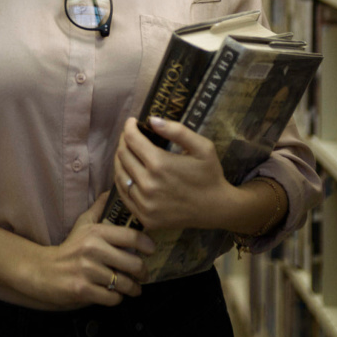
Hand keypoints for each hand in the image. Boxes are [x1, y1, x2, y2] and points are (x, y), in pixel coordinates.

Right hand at [26, 193, 155, 308]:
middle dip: (143, 272)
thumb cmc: (69, 247)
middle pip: (133, 263)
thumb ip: (99, 208)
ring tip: (134, 288)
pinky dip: (117, 298)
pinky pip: (113, 298)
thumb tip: (112, 190)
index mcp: (95, 232)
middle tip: (144, 274)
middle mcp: (92, 250)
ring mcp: (87, 271)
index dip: (147, 245)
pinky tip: (115, 294)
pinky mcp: (83, 290)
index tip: (151, 250)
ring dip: (133, 288)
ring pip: (124, 283)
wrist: (44, 271)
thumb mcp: (83, 223)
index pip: (131, 237)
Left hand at [113, 116, 240, 231]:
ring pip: (119, 175)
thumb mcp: (202, 146)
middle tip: (130, 136)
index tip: (132, 121)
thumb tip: (152, 120)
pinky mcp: (144, 217)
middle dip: (124, 141)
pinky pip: (124, 195)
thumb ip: (177, 131)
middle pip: (123, 155)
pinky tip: (130, 172)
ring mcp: (144, 204)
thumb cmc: (209, 174)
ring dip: (120, 160)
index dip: (129, 127)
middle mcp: (148, 185)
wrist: (216, 208)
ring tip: (128, 151)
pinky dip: (123, 180)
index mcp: (160, 164)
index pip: (132, 139)